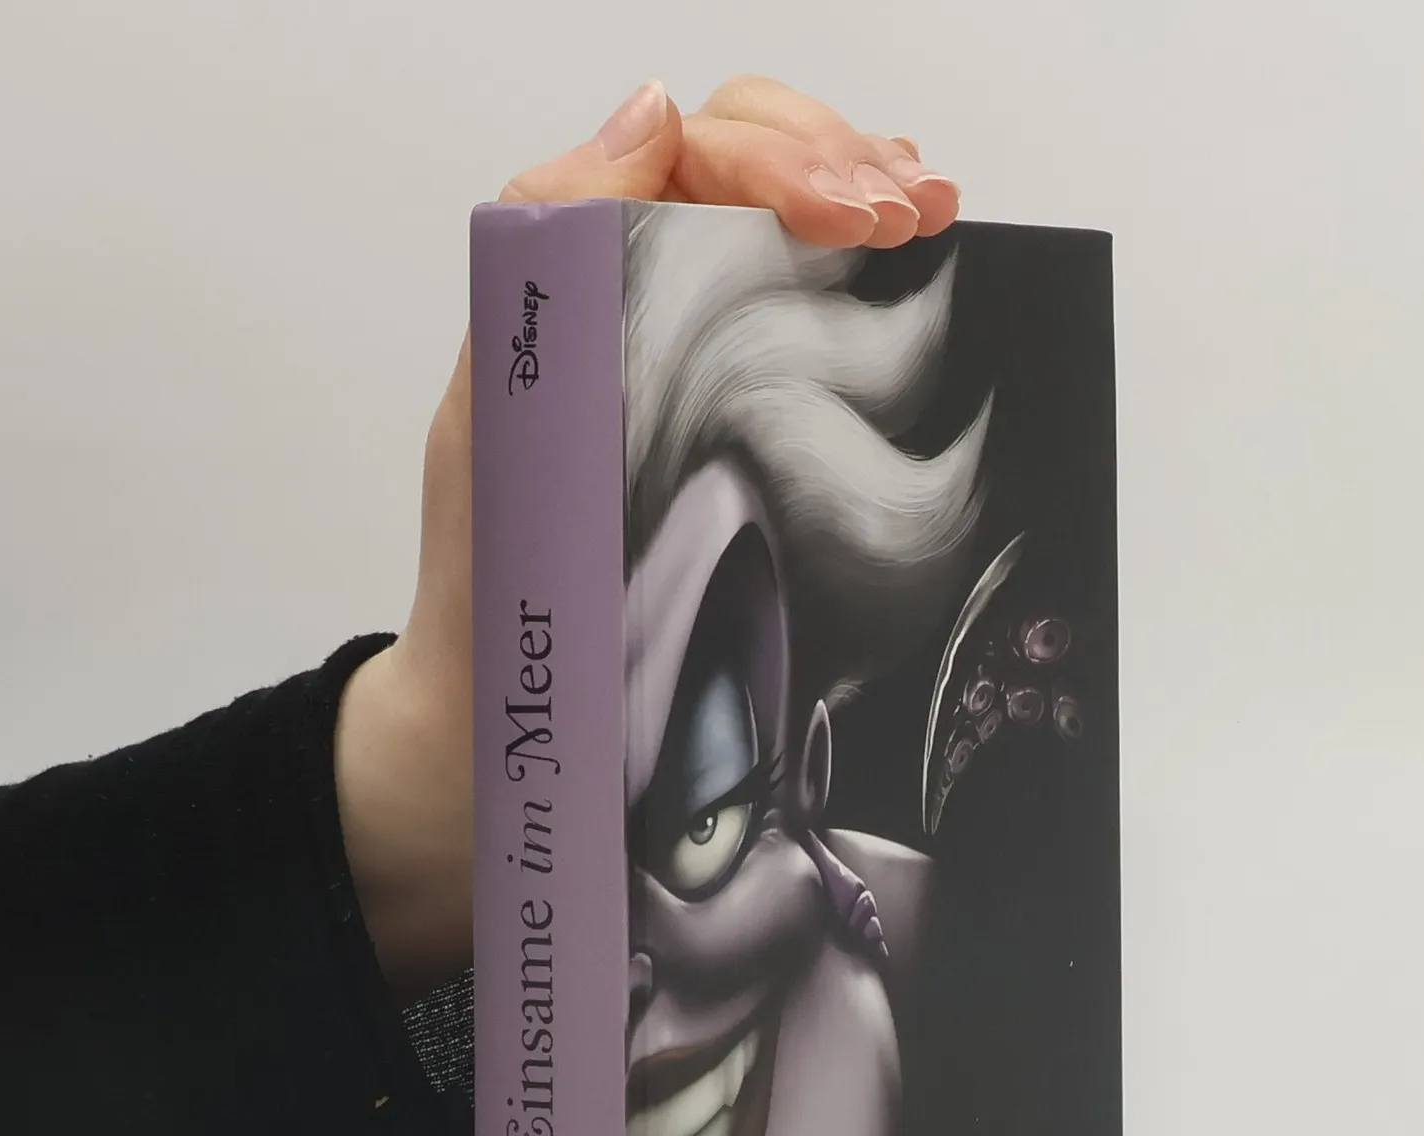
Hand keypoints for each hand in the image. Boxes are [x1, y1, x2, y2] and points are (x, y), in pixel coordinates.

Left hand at [334, 78, 960, 1000]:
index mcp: (563, 291)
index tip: (861, 215)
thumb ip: (547, 263)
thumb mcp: (496, 419)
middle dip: (840, 168)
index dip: (782, 160)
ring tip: (929, 215)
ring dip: (862, 203)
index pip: (684, 158)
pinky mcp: (719, 432)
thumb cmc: (493, 598)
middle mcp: (621, 309)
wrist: (499, 732)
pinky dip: (856, 281)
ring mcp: (677, 366)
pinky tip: (906, 266)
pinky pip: (791, 320)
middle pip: (744, 172)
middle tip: (917, 211)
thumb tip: (652, 116)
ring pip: (778, 232)